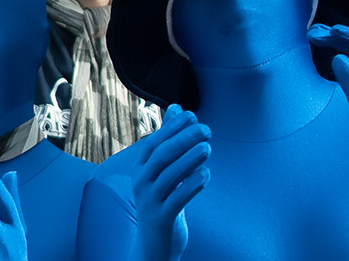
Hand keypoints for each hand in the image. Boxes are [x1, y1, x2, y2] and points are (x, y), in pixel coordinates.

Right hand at [130, 104, 210, 260]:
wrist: (155, 241)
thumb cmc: (163, 200)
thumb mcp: (164, 170)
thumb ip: (170, 140)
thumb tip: (177, 108)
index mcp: (140, 168)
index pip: (154, 142)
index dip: (172, 127)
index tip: (192, 116)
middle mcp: (141, 182)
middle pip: (161, 155)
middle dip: (184, 139)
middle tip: (206, 130)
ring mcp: (150, 201)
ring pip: (169, 175)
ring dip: (190, 159)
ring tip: (208, 148)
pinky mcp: (162, 217)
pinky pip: (178, 198)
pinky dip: (192, 184)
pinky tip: (206, 174)